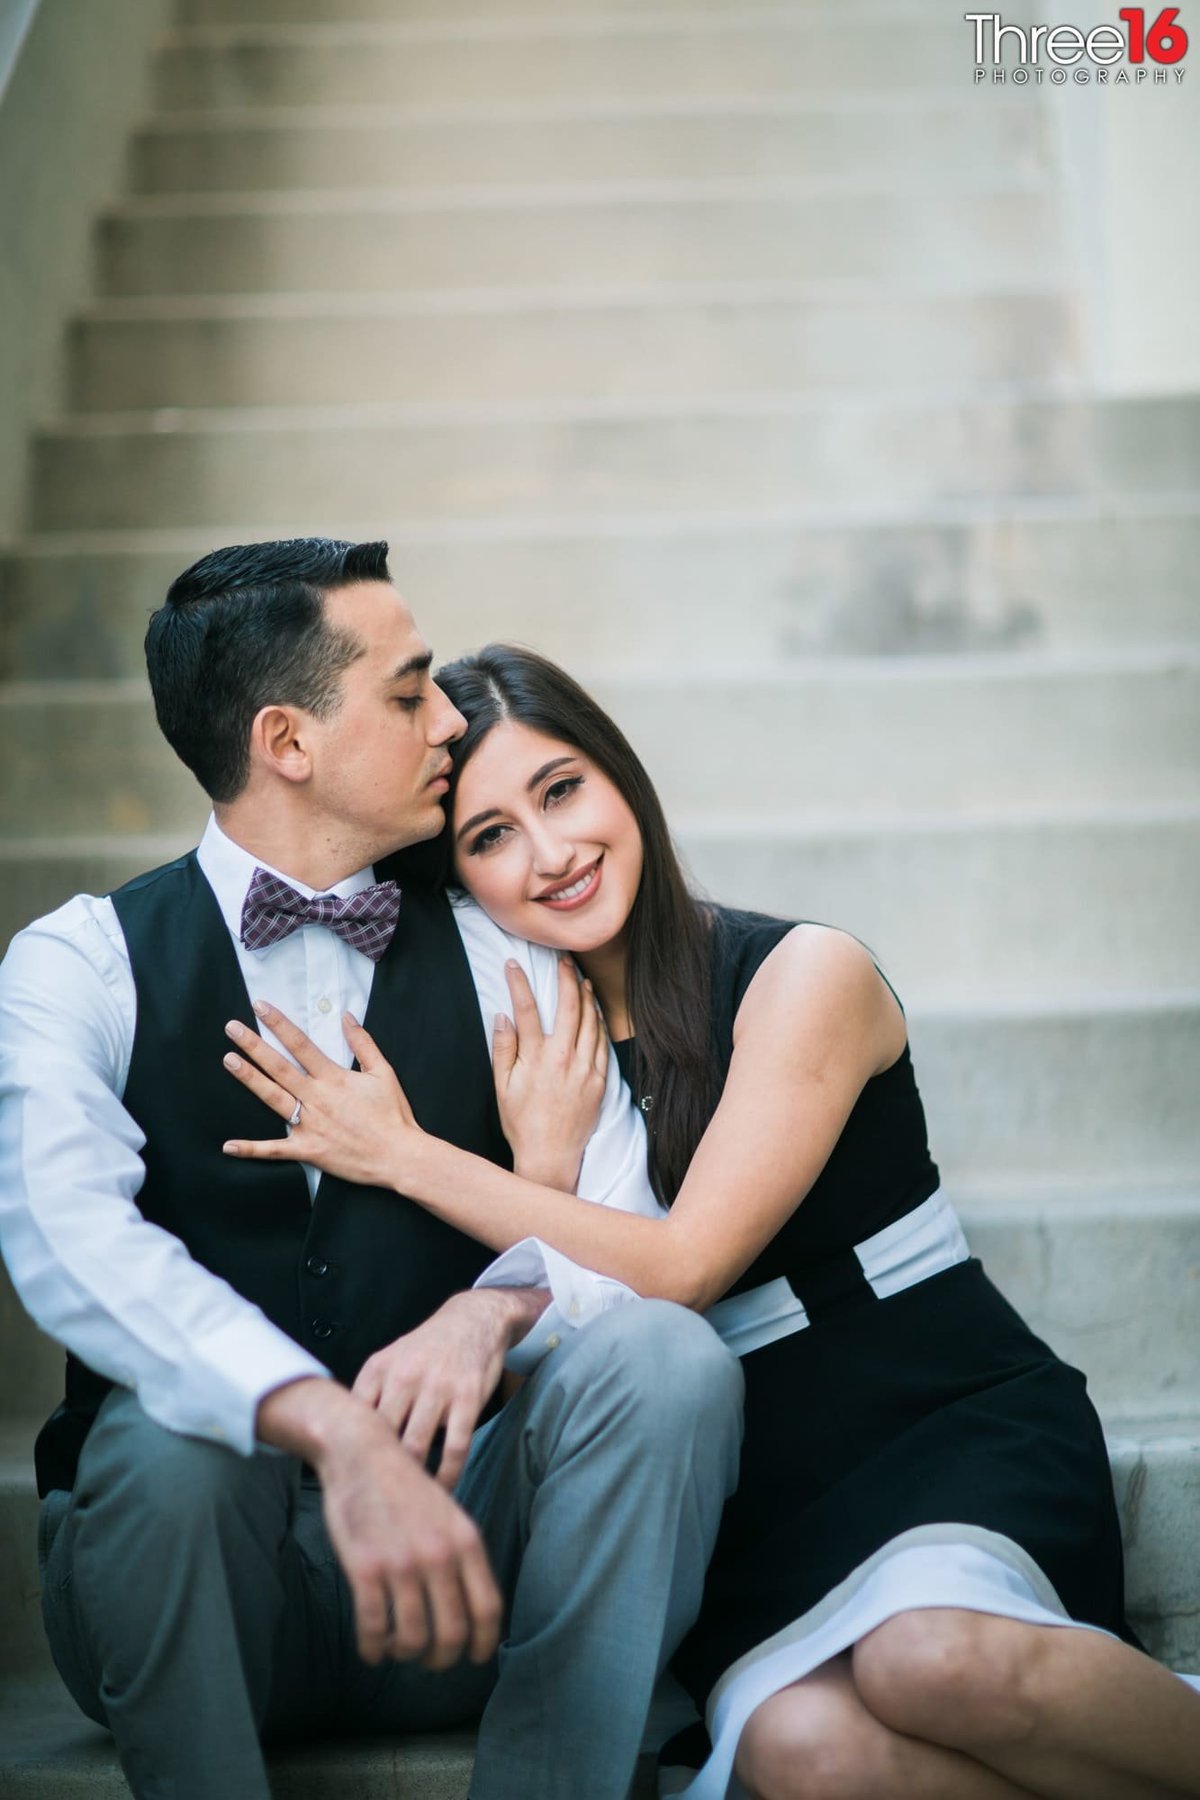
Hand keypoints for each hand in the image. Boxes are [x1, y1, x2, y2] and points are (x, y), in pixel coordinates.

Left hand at [221, 1001, 421, 1186]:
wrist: (399, 1155)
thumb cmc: (393, 1114)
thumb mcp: (383, 1072)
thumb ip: (363, 1043)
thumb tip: (347, 1016)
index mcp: (334, 1078)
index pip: (300, 1044)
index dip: (279, 1024)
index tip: (261, 1007)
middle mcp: (317, 1098)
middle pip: (279, 1067)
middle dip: (254, 1045)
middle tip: (231, 1028)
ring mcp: (309, 1125)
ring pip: (273, 1098)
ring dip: (249, 1079)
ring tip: (229, 1060)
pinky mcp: (308, 1150)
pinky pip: (275, 1150)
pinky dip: (251, 1150)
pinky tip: (228, 1145)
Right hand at [257, 1377, 501, 1669]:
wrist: (363, 1452)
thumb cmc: (406, 1487)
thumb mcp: (449, 1514)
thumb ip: (463, 1556)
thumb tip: (475, 1609)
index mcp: (467, 1541)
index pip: (488, 1609)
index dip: (483, 1643)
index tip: (474, 1658)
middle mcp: (440, 1556)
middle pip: (452, 1634)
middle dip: (441, 1658)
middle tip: (429, 1660)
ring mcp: (402, 1563)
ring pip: (412, 1639)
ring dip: (405, 1654)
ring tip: (397, 1649)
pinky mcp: (366, 1568)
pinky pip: (373, 1628)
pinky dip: (373, 1649)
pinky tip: (371, 1650)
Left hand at [354, 1289, 546, 1488]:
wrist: (473, 1319)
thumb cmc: (426, 1348)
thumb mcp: (389, 1360)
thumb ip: (368, 1395)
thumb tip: (341, 1439)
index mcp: (377, 1370)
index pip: (352, 1420)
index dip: (346, 1452)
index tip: (346, 1479)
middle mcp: (403, 1378)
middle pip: (381, 1438)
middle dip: (376, 1471)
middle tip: (374, 1501)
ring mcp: (436, 1388)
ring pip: (415, 1447)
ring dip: (411, 1479)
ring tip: (405, 1502)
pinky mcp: (466, 1398)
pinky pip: (454, 1447)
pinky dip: (447, 1475)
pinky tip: (442, 1490)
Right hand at [494, 958, 608, 1190]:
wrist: (550, 1156)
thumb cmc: (521, 1123)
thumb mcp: (502, 1087)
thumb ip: (503, 1049)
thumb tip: (501, 1017)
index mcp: (535, 1058)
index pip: (525, 1008)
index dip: (518, 982)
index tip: (512, 964)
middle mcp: (563, 1058)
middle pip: (568, 1005)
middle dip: (565, 978)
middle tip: (562, 961)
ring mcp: (585, 1068)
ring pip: (590, 1020)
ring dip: (585, 996)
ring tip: (580, 979)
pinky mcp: (599, 1080)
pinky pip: (602, 1042)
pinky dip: (598, 1022)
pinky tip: (594, 1011)